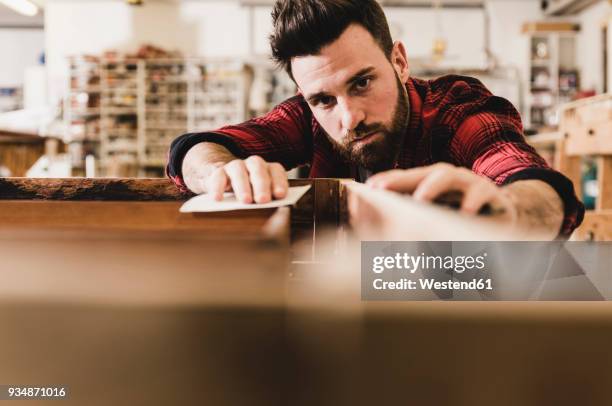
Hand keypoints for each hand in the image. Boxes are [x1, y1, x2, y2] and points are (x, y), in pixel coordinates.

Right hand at [205, 155, 288, 203]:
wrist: (224, 187)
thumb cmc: (250, 196)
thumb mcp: (260, 199)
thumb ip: (267, 202)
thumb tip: (273, 214)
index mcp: (267, 170)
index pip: (275, 170)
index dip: (279, 181)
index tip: (280, 195)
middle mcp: (252, 165)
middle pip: (258, 169)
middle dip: (262, 184)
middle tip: (263, 200)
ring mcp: (235, 167)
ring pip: (239, 170)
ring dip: (243, 186)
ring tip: (245, 201)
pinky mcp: (219, 172)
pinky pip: (218, 177)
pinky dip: (218, 187)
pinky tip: (218, 198)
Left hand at [366, 163, 516, 220]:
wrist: (505, 224)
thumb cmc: (461, 224)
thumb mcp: (434, 225)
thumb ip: (411, 226)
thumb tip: (385, 231)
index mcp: (431, 185)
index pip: (406, 179)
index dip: (388, 180)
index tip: (369, 188)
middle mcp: (448, 179)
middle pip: (422, 172)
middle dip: (401, 179)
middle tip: (383, 190)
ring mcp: (469, 183)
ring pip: (449, 175)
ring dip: (432, 186)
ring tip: (420, 200)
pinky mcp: (492, 193)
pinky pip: (480, 193)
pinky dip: (472, 202)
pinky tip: (464, 214)